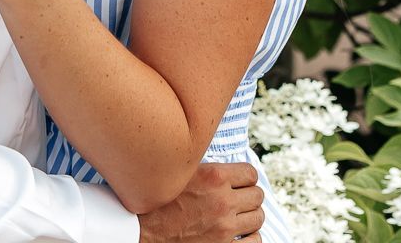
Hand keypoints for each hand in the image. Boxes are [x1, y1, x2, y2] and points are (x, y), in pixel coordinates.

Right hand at [139, 163, 262, 242]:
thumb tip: (224, 166)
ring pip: (258, 217)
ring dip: (249, 216)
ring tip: (237, 217)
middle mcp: (223, 200)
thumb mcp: (181, 174)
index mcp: (214, 176)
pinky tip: (239, 234)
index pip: (251, 173)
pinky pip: (256, 241)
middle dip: (248, 196)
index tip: (238, 183)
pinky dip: (250, 237)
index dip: (245, 178)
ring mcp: (225, 226)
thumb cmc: (158, 201)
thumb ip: (206, 169)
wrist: (141, 231)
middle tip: (237, 200)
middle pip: (257, 195)